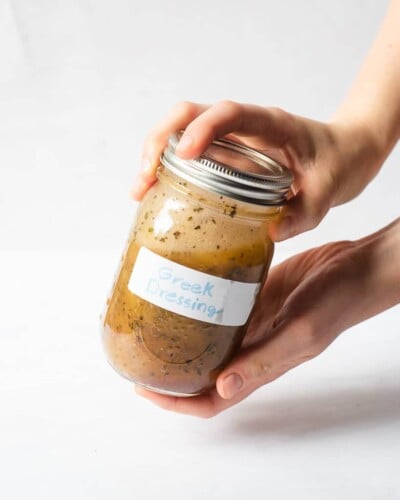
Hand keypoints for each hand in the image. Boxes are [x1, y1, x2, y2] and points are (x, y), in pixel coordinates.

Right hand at [132, 101, 382, 239]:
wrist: (340, 154)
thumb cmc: (334, 163)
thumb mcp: (327, 190)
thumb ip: (305, 212)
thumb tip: (271, 234)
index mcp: (269, 123)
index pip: (229, 113)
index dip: (202, 128)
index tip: (184, 155)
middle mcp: (243, 126)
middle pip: (188, 114)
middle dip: (160, 141)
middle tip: (145, 177)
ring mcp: (230, 140)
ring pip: (181, 132)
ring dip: (155, 157)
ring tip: (140, 191)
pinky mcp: (224, 157)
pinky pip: (189, 156)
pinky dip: (168, 171)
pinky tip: (157, 194)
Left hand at [135, 218, 399, 416]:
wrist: (352, 268)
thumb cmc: (336, 302)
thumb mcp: (301, 333)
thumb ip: (264, 361)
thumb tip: (221, 389)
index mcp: (261, 367)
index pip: (211, 400)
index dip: (177, 402)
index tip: (144, 388)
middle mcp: (250, 349)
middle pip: (202, 371)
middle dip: (169, 368)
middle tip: (137, 349)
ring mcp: (250, 322)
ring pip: (208, 338)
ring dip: (181, 334)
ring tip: (150, 317)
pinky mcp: (253, 297)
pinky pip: (221, 306)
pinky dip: (200, 304)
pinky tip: (182, 288)